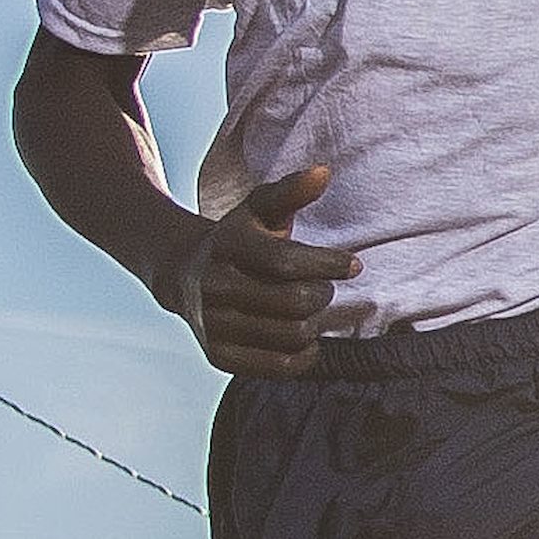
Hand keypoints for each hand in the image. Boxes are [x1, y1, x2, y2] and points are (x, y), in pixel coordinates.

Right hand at [170, 165, 355, 375]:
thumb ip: (290, 191)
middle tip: (324, 288)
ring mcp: (214, 324)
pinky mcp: (219, 355)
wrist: (185, 275)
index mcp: (227, 245)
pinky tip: (306, 341)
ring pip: (290, 335)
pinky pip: (277, 366)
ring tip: (311, 311)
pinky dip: (303, 357)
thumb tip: (324, 172)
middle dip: (322, 294)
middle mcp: (215, 286)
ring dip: (314, 324)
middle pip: (294, 302)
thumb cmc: (239, 237)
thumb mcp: (259, 208)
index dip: (327, 264)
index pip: (286, 262)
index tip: (353, 264)